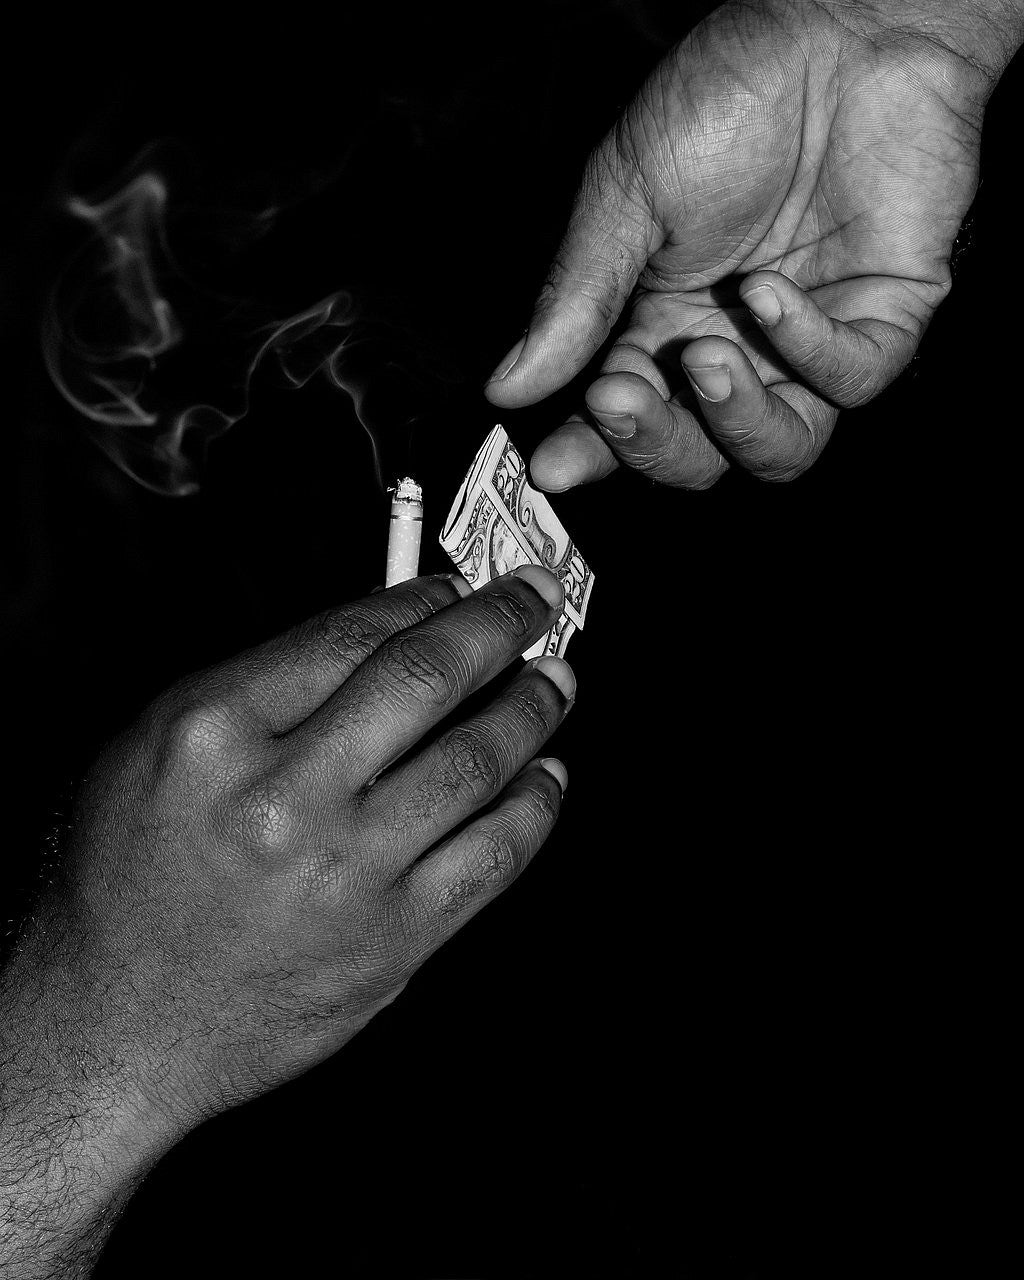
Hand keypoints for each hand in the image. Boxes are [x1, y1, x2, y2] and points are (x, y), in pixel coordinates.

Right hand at [0, 567, 572, 1273]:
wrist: (121, 1023)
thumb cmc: (130, 885)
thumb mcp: (155, 749)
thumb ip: (263, 685)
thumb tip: (377, 631)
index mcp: (214, 736)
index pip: (348, 635)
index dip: (419, 598)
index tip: (452, 585)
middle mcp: (285, 801)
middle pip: (426, 680)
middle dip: (500, 624)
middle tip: (534, 600)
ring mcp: (349, 875)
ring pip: (476, 762)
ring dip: (532, 708)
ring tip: (554, 681)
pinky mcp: (396, 940)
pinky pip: (496, 856)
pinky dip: (536, 806)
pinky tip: (547, 777)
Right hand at [485, 0, 1020, 488]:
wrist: (838, 26)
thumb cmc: (728, 96)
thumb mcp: (627, 197)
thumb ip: (576, 300)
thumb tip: (508, 386)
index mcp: (664, 326)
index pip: (627, 421)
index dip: (592, 453)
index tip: (552, 465)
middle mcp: (735, 350)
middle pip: (699, 456)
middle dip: (655, 442)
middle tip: (620, 394)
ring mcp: (810, 344)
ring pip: (780, 448)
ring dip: (736, 422)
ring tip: (707, 356)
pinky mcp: (884, 319)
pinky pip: (852, 380)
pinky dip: (808, 348)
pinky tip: (769, 290)